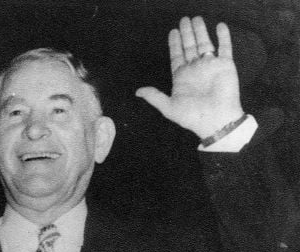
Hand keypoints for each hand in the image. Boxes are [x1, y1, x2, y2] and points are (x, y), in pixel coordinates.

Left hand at [136, 16, 243, 138]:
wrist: (216, 120)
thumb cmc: (191, 116)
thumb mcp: (168, 107)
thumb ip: (154, 96)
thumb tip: (137, 91)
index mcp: (181, 77)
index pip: (177, 56)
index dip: (174, 44)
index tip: (172, 31)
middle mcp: (195, 69)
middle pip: (189, 46)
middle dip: (186, 33)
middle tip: (183, 19)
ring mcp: (210, 66)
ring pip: (204, 44)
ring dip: (200, 31)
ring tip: (196, 18)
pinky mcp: (226, 65)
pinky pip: (225, 47)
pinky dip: (223, 36)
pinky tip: (219, 25)